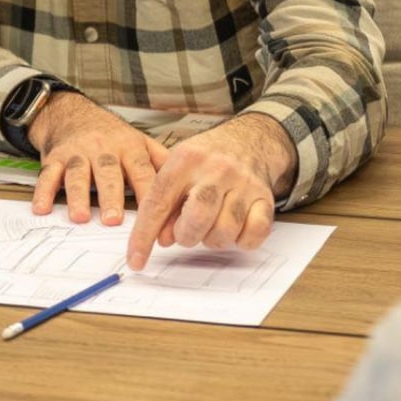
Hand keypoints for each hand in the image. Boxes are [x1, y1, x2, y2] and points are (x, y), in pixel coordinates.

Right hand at [28, 92, 168, 224]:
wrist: (72, 113)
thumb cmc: (110, 134)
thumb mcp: (139, 142)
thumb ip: (160, 163)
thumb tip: (188, 185)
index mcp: (128, 148)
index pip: (141, 171)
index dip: (148, 193)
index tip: (155, 217)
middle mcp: (103, 149)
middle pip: (108, 173)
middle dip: (110, 196)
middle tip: (113, 220)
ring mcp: (77, 153)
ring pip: (77, 173)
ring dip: (78, 195)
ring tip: (80, 217)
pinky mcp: (54, 158)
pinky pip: (47, 175)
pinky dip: (43, 192)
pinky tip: (42, 208)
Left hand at [126, 113, 297, 270]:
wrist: (249, 140)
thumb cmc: (206, 159)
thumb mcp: (177, 168)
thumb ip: (165, 202)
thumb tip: (163, 239)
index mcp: (186, 159)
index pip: (158, 202)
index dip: (144, 235)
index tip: (135, 260)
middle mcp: (216, 169)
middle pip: (196, 219)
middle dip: (186, 236)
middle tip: (187, 231)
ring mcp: (243, 183)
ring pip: (224, 231)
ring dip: (213, 239)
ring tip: (211, 225)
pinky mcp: (265, 197)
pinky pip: (254, 234)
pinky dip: (242, 241)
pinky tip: (235, 229)